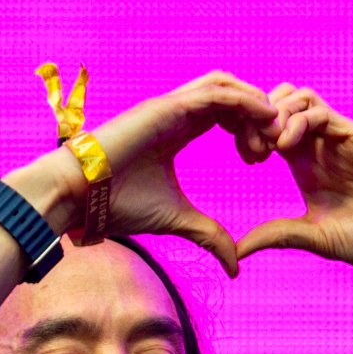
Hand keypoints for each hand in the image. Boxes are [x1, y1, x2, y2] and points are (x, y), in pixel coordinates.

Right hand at [75, 70, 281, 278]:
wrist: (77, 195)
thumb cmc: (117, 205)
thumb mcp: (177, 220)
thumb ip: (209, 235)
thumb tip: (236, 267)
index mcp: (176, 131)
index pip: (223, 115)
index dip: (249, 129)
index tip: (260, 159)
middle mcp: (175, 112)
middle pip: (229, 95)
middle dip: (256, 115)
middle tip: (274, 144)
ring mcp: (169, 105)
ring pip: (225, 86)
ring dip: (254, 103)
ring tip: (273, 129)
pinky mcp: (165, 107)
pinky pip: (215, 92)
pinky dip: (243, 100)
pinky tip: (262, 117)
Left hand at [235, 84, 352, 278]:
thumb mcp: (316, 239)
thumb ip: (278, 235)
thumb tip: (236, 250)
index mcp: (305, 167)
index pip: (268, 131)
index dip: (250, 135)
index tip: (247, 158)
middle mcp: (319, 148)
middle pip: (278, 105)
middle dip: (258, 119)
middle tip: (253, 149)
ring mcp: (338, 139)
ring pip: (297, 98)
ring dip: (275, 114)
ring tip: (269, 147)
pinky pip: (320, 111)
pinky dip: (296, 120)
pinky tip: (287, 146)